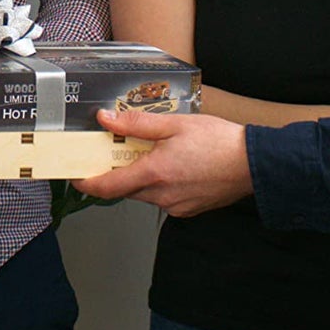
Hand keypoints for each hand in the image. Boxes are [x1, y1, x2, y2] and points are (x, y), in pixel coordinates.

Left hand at [73, 109, 252, 217]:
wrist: (254, 164)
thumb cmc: (219, 142)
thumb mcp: (174, 123)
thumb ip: (137, 123)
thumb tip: (106, 120)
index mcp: (154, 174)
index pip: (107, 187)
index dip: (86, 183)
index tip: (75, 176)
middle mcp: (162, 196)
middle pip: (125, 189)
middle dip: (117, 172)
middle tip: (116, 151)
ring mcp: (176, 206)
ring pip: (145, 193)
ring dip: (140, 176)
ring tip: (152, 152)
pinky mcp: (189, 209)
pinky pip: (163, 198)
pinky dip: (159, 183)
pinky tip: (173, 164)